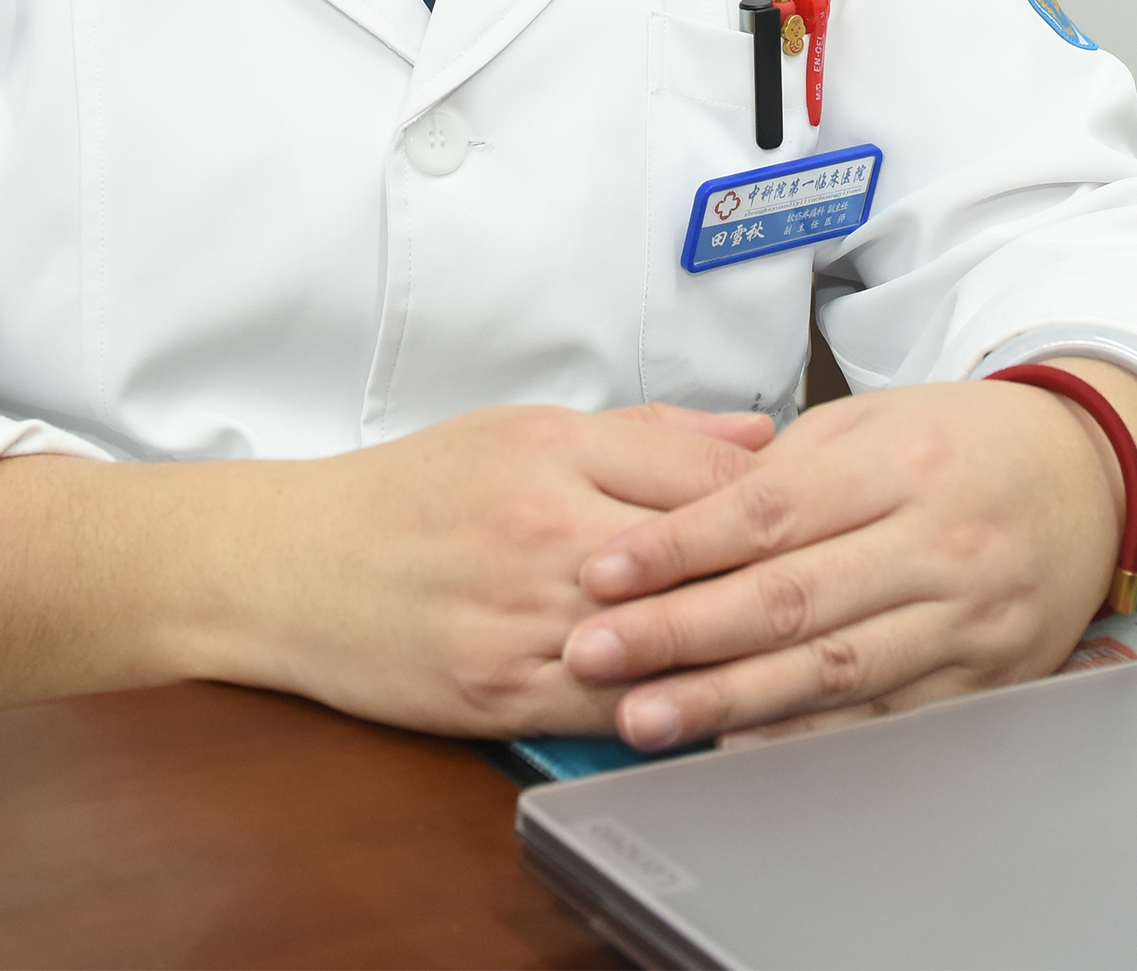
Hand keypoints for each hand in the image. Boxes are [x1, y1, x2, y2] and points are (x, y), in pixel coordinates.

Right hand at [217, 402, 775, 736]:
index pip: (700, 476)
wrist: (293, 566)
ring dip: (737, 651)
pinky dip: (674, 708)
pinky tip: (721, 706)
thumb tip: (757, 437)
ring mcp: (524, 619)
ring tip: (805, 653)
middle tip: (843, 588)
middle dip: (774, 578)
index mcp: (550, 453)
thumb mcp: (519, 428)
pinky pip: (615, 708)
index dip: (778, 501)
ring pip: (664, 642)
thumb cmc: (408, 493)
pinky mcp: (503, 692)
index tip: (828, 513)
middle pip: (695, 560)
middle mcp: (542, 532)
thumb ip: (646, 433)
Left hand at [560, 380, 1132, 747]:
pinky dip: (810, 736)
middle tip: (593, 653)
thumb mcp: (865, 422)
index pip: (765, 511)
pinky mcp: (986, 677)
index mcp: (894, 464)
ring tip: (644, 716)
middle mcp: (933, 542)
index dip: (677, 547)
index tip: (602, 573)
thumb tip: (673, 519)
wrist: (1084, 472)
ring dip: (729, 699)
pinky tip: (742, 747)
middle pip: (790, 597)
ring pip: (833, 668)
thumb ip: (774, 473)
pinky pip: (886, 716)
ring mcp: (965, 616)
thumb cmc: (954, 439)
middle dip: (680, 632)